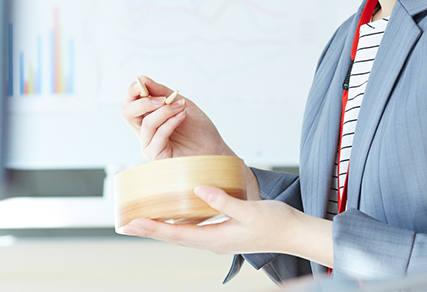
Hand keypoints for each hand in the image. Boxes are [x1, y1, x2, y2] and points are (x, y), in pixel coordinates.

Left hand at [119, 187, 333, 266]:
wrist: (294, 233)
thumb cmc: (275, 223)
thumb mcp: (249, 210)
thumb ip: (223, 201)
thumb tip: (198, 190)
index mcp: (217, 239)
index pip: (177, 234)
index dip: (153, 228)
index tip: (132, 223)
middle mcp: (213, 241)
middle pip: (174, 237)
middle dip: (150, 230)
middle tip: (127, 224)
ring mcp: (218, 238)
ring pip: (182, 234)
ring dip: (162, 228)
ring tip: (144, 221)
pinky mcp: (224, 231)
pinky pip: (194, 229)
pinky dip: (178, 224)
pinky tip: (175, 216)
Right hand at [121, 76, 233, 161]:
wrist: (214, 150)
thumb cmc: (199, 129)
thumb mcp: (182, 104)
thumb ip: (163, 93)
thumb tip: (143, 79)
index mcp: (149, 117)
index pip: (130, 103)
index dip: (132, 92)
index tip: (142, 82)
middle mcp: (145, 131)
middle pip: (127, 113)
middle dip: (143, 102)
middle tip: (163, 98)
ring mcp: (149, 145)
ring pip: (146, 123)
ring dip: (165, 111)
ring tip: (181, 107)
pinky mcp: (157, 156)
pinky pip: (158, 136)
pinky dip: (171, 123)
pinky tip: (182, 116)